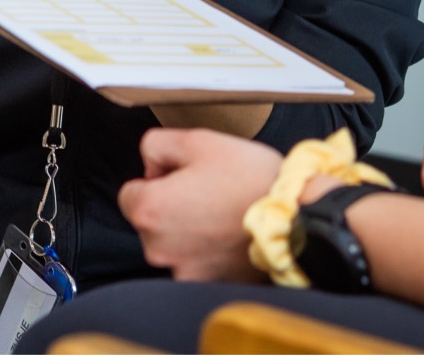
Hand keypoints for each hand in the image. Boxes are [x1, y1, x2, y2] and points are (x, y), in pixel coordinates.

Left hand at [119, 127, 282, 281]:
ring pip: (171, 243)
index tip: (183, 176)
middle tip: (208, 191)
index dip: (156, 178)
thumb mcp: (200, 140)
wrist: (294, 218)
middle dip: (170, 205)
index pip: (130, 192)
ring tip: (222, 213)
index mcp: (149, 209)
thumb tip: (150, 163)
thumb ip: (158, 144)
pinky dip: (206, 251)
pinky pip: (194, 262)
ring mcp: (181, 270)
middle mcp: (157, 246)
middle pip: (149, 220)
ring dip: (187, 230)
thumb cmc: (250, 179)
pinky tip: (229, 235)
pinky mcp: (204, 283)